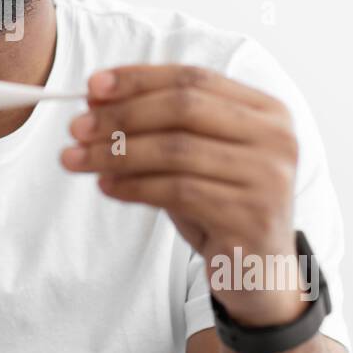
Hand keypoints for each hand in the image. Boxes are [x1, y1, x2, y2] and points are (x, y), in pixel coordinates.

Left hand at [60, 64, 306, 326]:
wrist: (258, 274)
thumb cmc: (219, 206)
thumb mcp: (192, 158)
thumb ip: (156, 126)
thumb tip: (95, 99)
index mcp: (266, 111)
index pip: (193, 78)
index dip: (139, 79)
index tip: (92, 86)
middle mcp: (276, 138)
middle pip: (184, 107)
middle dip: (122, 115)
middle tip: (77, 128)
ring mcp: (268, 177)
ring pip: (175, 150)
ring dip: (116, 153)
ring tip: (77, 159)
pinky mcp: (251, 216)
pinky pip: (177, 191)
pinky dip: (133, 186)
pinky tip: (106, 186)